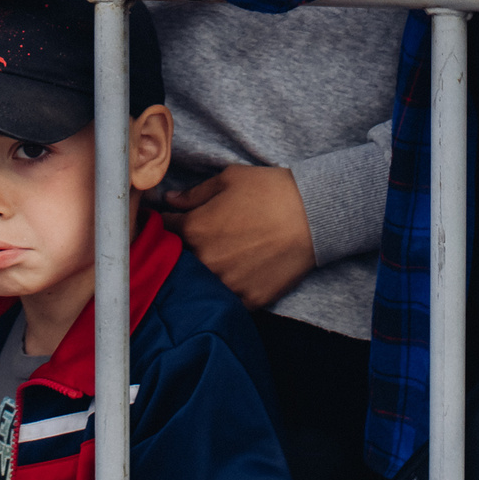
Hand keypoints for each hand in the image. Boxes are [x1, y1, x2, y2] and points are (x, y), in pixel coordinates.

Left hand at [158, 165, 316, 308]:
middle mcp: (205, 261)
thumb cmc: (270, 191)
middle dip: (182, 249)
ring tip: (222, 257)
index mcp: (195, 229)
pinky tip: (239, 273)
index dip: (165, 222)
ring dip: (204, 272)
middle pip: (180, 260)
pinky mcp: (248, 300)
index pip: (165, 229)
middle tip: (200, 240)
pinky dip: (228, 288)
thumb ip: (194, 194)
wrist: (314, 216)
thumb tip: (168, 201)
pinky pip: (228, 299)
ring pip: (202, 283)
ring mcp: (227, 284)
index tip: (171, 220)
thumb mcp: (229, 179)